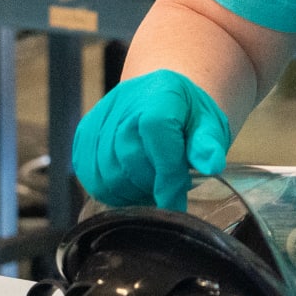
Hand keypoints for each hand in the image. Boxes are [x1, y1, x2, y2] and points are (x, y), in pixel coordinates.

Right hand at [70, 69, 230, 210]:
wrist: (160, 97)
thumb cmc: (188, 116)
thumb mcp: (209, 125)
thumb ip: (208, 144)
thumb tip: (212, 164)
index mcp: (160, 93)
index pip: (155, 132)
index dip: (165, 174)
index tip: (176, 203)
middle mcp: (123, 101)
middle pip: (128, 157)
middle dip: (150, 183)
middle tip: (167, 190)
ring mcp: (99, 118)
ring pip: (107, 172)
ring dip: (130, 191)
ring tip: (151, 186)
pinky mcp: (84, 137)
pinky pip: (91, 176)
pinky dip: (111, 190)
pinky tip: (131, 186)